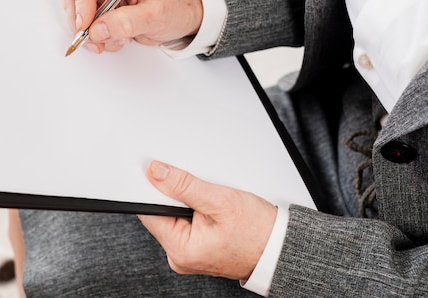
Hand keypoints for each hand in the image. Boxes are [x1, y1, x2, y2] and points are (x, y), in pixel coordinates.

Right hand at [63, 0, 202, 52]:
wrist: (184, 14)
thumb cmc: (177, 5)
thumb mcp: (156, 14)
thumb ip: (126, 22)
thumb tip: (98, 30)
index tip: (85, 23)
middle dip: (82, 20)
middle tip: (94, 40)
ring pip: (78, 11)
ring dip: (91, 32)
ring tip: (114, 40)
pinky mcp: (103, 8)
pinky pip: (88, 24)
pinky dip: (97, 37)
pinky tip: (117, 38)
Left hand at [138, 161, 276, 280]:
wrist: (279, 248)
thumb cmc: (258, 230)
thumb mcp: (220, 200)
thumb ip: (184, 186)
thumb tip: (156, 173)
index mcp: (181, 249)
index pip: (148, 212)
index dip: (151, 188)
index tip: (158, 172)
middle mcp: (179, 255)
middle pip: (159, 213)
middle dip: (173, 195)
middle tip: (199, 189)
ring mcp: (186, 253)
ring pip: (172, 215)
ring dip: (185, 201)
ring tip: (209, 200)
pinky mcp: (194, 247)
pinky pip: (183, 222)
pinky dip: (192, 210)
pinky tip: (209, 208)